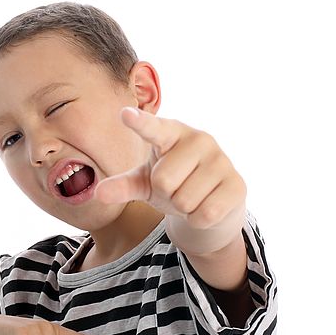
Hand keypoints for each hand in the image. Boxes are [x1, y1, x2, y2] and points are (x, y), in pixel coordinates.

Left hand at [94, 107, 246, 253]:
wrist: (213, 203)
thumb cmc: (174, 184)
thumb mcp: (145, 183)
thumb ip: (123, 185)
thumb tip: (99, 193)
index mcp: (171, 132)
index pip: (153, 128)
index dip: (140, 123)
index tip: (125, 114)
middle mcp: (199, 139)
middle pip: (164, 181)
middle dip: (166, 194)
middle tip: (176, 188)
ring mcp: (221, 160)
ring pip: (185, 200)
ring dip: (183, 208)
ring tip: (192, 196)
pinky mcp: (236, 184)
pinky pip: (205, 214)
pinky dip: (199, 220)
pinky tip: (207, 206)